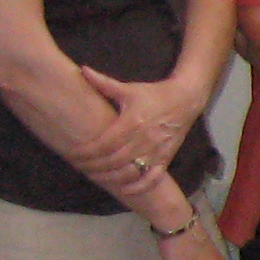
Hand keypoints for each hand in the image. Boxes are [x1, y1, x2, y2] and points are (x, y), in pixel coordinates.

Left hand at [73, 66, 202, 185]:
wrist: (186, 99)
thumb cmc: (154, 94)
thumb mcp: (129, 88)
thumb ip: (104, 83)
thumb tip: (82, 69)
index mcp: (132, 122)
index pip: (104, 143)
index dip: (87, 152)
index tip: (74, 154)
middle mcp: (143, 139)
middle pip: (113, 160)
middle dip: (94, 166)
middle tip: (79, 167)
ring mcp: (156, 150)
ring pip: (129, 171)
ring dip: (111, 177)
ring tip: (95, 177)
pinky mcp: (166, 157)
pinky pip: (152, 177)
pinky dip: (139, 186)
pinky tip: (126, 190)